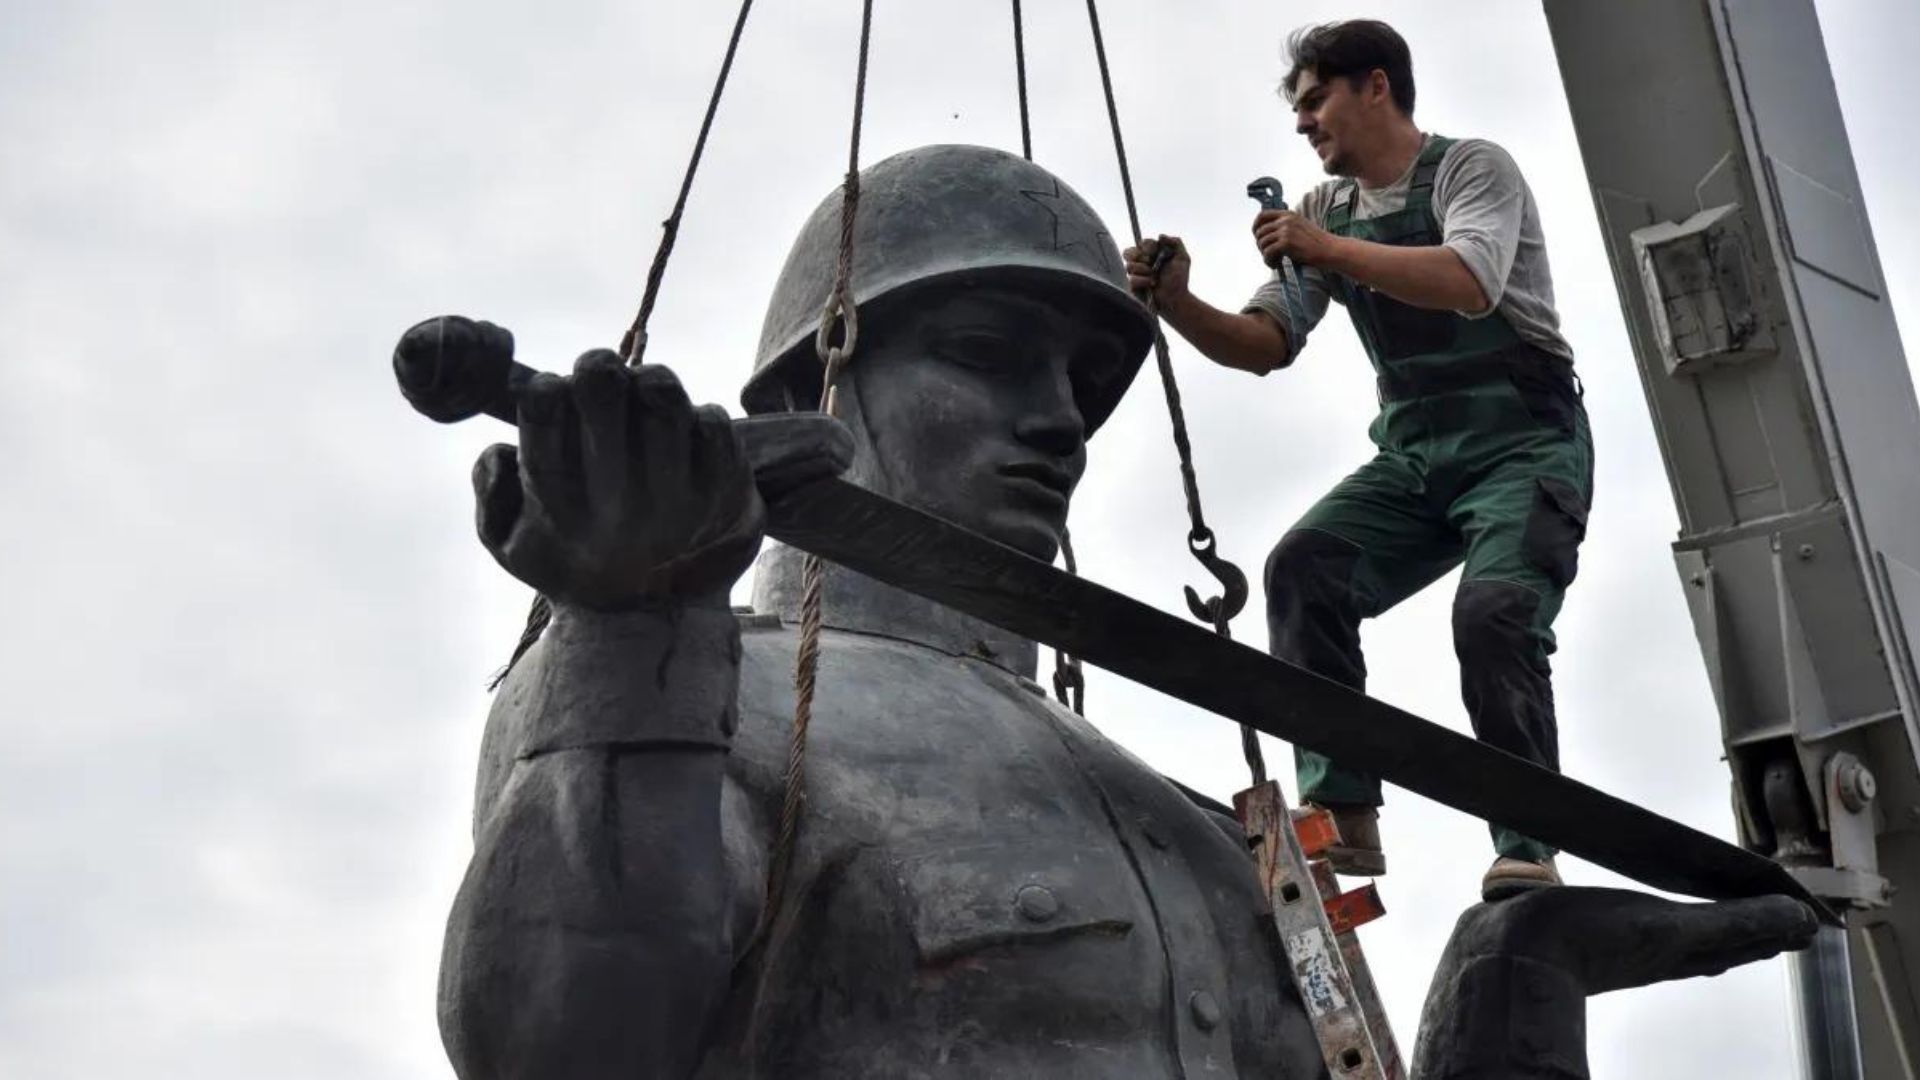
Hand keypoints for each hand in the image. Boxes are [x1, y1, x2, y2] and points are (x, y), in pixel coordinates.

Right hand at [471, 351, 765, 609]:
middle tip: (600, 378)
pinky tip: (683, 436)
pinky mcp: (724, 495)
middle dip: (597, 368)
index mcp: (558, 509)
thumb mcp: (510, 543)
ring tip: (642, 397)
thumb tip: (506, 446)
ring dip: (648, 382)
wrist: (654, 623)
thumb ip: (488, 488)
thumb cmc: (574, 564)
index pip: (544, 408)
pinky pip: (712, 419)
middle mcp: (617, 504)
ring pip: (662, 392)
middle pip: (604, 386)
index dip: (546, 388)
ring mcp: (676, 500)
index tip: (553, 396)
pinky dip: (696, 415)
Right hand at [1123, 234, 1190, 303]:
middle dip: (1141, 257)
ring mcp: (1136, 275)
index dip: (1147, 246)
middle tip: (1151, 263)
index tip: (1155, 252)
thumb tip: (1160, 236)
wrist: (1176, 298)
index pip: (1141, 243)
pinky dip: (1143, 281)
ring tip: (1154, 277)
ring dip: (1144, 270)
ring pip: (1129, 266)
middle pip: (1128, 252)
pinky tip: (1152, 284)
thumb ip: (1175, 242)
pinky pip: (1131, 279)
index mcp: (1151, 254)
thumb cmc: (1179, 280)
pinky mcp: (1133, 287)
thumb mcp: (1183, 258)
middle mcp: (1141, 263)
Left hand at [1252, 209, 1338, 268]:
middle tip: (1269, 254)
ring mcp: (1285, 230)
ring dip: (1265, 255)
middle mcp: (1285, 220)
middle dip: (1261, 245)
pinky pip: (1267, 253)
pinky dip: (1268, 261)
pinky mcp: (1286, 243)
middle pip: (1260, 231)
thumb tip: (1266, 235)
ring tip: (1274, 261)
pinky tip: (1276, 265)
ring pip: (1262, 243)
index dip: (1256, 227)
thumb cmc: (1316, 243)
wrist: (1330, 250)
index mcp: (1288, 214)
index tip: (1257, 237)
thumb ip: (1285, 227)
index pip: (1262, 215)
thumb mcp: (1300, 227)